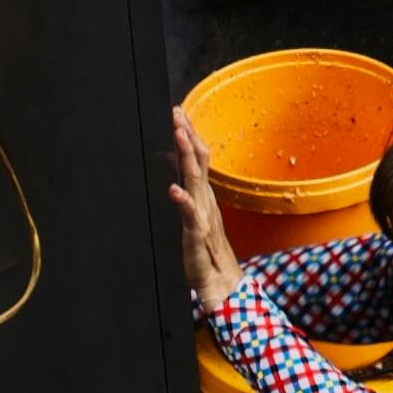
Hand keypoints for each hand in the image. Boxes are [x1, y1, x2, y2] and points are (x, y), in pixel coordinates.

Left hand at [166, 115, 244, 313]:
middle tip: (178, 113)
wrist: (219, 280)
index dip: (190, 134)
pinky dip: (183, 201)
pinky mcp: (197, 234)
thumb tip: (173, 172)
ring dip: (187, 155)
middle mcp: (205, 200)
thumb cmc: (204, 249)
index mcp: (203, 194)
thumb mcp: (193, 216)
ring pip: (195, 179)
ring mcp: (202, 215)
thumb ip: (186, 194)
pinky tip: (174, 190)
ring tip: (179, 135)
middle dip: (187, 135)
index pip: (198, 158)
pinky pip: (191, 215)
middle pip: (198, 161)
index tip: (180, 112)